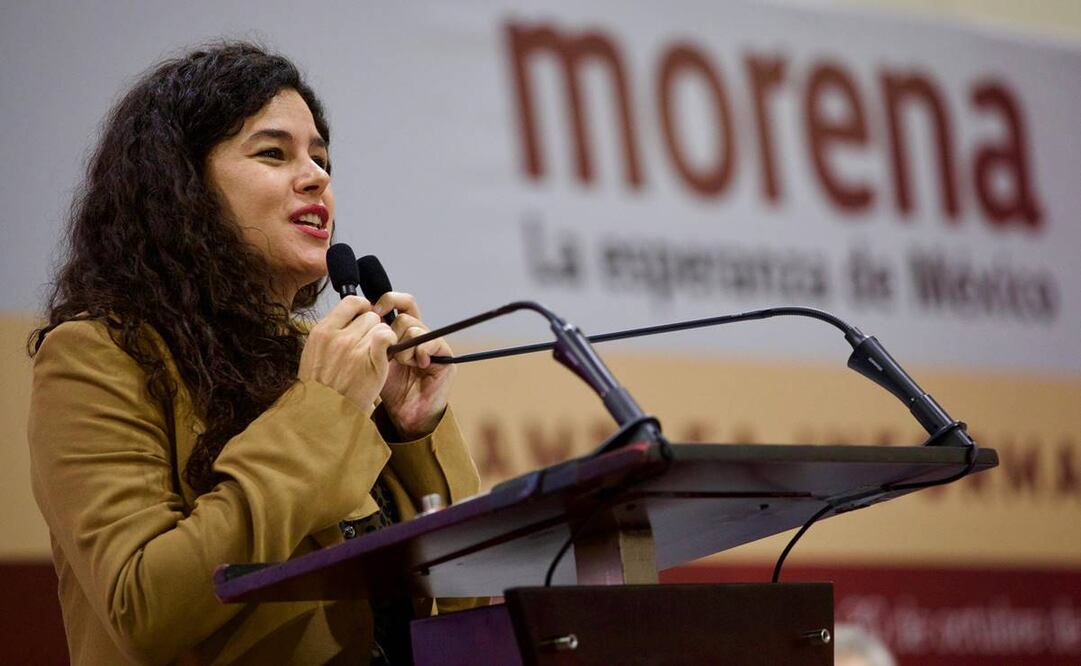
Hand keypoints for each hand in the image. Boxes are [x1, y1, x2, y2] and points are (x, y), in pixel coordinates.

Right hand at [298, 296, 396, 414]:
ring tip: (373, 356)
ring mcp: (354, 347)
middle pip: (369, 314)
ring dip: (382, 339)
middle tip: (369, 346)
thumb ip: (330, 334)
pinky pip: (386, 336)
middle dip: (372, 328)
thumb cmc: (321, 389)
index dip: (362, 309)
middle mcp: (337, 336)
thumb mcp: (313, 354)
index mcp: (321, 332)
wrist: (325, 415)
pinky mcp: (371, 360)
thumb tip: (350, 317)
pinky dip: (390, 342)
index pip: (350, 302)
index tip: (364, 320)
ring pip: (380, 326)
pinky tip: (385, 354)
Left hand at [375, 292, 455, 438]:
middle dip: (393, 329)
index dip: (387, 301)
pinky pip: (432, 342)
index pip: (399, 303)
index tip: (373, 310)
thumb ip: (370, 338)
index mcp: (401, 332)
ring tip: (402, 363)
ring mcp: (432, 345)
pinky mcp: (445, 358)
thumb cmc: (388, 389)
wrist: (406, 415)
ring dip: (404, 346)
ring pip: (415, 327)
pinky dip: (421, 351)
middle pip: (407, 312)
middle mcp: (419, 335)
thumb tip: (359, 313)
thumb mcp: (374, 359)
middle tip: (389, 351)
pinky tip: (418, 364)